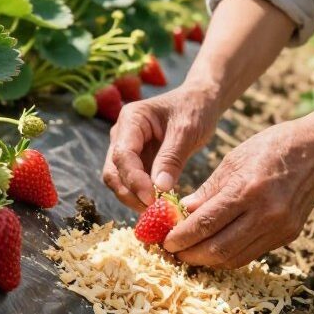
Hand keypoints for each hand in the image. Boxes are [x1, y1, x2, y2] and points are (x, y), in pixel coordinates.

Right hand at [101, 85, 217, 210]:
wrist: (200, 102)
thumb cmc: (194, 109)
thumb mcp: (186, 131)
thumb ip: (172, 158)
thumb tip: (160, 189)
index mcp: (131, 119)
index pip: (122, 155)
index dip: (133, 180)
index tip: (152, 199)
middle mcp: (122, 134)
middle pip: (114, 171)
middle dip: (130, 193)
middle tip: (153, 211)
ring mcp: (128, 149)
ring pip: (120, 180)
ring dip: (134, 198)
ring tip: (158, 212)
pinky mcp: (138, 161)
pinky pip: (133, 182)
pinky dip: (142, 196)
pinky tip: (160, 206)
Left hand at [163, 119, 313, 268]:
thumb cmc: (270, 147)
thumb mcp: (233, 159)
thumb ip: (209, 190)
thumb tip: (184, 212)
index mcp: (246, 189)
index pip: (205, 222)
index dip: (182, 236)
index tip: (165, 241)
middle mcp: (265, 213)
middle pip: (219, 247)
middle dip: (191, 254)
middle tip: (173, 252)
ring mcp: (280, 227)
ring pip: (236, 257)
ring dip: (209, 260)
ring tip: (191, 253)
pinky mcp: (289, 235)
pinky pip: (253, 253)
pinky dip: (230, 255)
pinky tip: (216, 248)